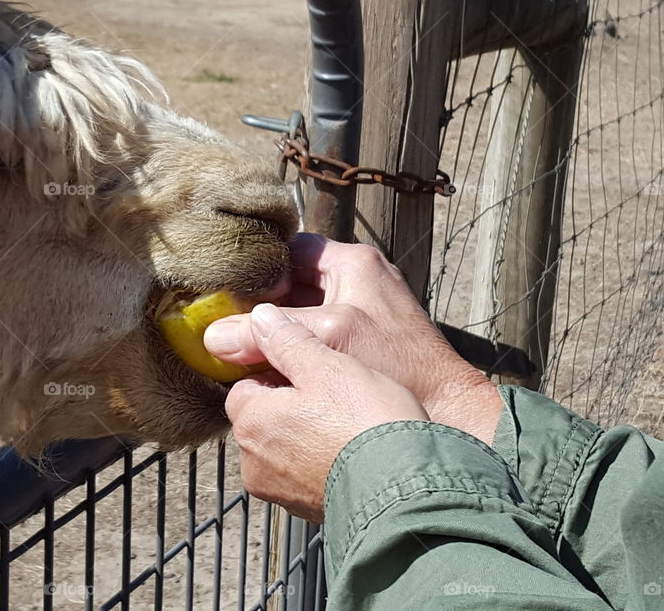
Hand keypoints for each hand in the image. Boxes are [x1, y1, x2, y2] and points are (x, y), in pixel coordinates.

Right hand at [207, 234, 500, 443]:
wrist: (449, 410)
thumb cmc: (399, 364)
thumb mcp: (328, 337)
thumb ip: (270, 334)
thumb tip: (213, 337)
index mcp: (353, 263)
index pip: (291, 252)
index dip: (259, 275)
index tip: (230, 303)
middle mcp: (356, 283)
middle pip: (291, 287)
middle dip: (262, 312)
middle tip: (229, 336)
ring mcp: (359, 315)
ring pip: (300, 317)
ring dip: (275, 338)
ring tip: (244, 360)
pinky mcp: (359, 347)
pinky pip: (313, 341)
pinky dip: (292, 355)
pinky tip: (273, 377)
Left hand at [224, 303, 427, 521]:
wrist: (406, 488)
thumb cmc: (366, 424)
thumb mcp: (327, 365)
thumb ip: (288, 340)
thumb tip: (262, 319)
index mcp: (252, 422)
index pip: (245, 385)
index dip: (277, 372)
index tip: (307, 367)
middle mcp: (255, 463)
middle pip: (263, 418)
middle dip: (291, 405)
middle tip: (333, 393)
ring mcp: (281, 492)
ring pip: (285, 448)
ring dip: (307, 435)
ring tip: (348, 423)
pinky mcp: (307, 510)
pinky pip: (307, 475)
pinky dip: (323, 462)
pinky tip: (353, 451)